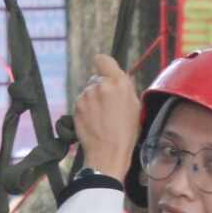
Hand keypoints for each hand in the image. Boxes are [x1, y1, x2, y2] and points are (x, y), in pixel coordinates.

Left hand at [71, 53, 141, 180]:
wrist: (107, 153)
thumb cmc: (125, 132)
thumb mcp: (135, 106)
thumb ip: (123, 87)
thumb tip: (116, 76)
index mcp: (117, 82)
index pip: (103, 59)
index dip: (104, 66)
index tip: (106, 74)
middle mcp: (100, 85)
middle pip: (96, 78)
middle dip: (101, 87)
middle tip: (109, 105)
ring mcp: (86, 96)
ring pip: (89, 91)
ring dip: (94, 99)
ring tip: (102, 117)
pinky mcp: (76, 106)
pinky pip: (82, 102)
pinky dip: (86, 109)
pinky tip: (94, 121)